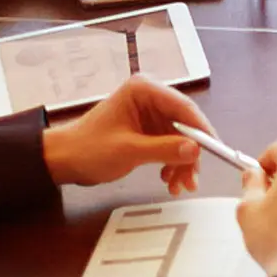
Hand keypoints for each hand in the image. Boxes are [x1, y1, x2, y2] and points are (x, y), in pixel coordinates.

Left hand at [41, 76, 209, 193]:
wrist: (62, 161)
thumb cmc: (89, 149)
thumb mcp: (129, 151)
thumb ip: (164, 149)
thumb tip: (196, 150)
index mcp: (145, 90)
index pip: (183, 107)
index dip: (201, 130)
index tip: (214, 151)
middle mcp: (150, 97)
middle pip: (184, 124)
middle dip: (190, 153)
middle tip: (193, 178)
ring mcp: (149, 113)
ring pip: (179, 137)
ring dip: (181, 162)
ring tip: (179, 186)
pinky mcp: (147, 129)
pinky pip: (169, 144)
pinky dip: (171, 162)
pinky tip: (168, 179)